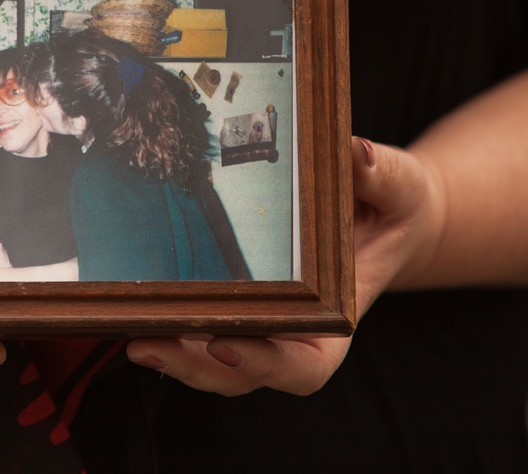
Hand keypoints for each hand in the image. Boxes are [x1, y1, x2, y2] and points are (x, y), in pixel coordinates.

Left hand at [127, 136, 445, 395]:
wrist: (378, 210)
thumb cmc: (393, 206)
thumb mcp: (400, 187)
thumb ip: (384, 176)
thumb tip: (357, 152)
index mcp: (335, 321)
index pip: (302, 366)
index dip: (262, 363)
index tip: (224, 342)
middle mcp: (291, 334)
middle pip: (238, 375)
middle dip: (191, 366)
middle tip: (146, 342)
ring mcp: (256, 323)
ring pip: (207, 360)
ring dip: (167, 352)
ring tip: (126, 329)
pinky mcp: (231, 302)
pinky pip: (193, 324)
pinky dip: (163, 320)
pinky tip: (129, 304)